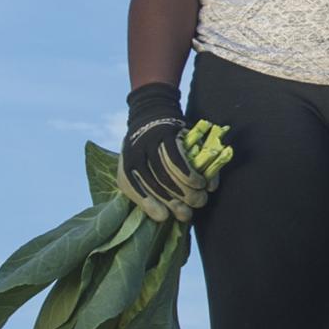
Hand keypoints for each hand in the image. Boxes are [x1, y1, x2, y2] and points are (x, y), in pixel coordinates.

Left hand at [114, 83, 208, 222]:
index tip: (165, 217)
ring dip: (187, 192)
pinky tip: (202, 183)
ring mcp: (151, 144)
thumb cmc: (148, 147)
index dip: (150, 206)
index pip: (136, 189)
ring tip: (200, 200)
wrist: (153, 111)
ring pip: (169, 175)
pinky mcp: (168, 135)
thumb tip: (163, 214)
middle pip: (156, 185)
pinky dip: (192, 175)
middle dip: (175, 203)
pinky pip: (181, 160)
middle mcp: (136, 154)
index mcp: (127, 164)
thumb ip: (146, 186)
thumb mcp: (138, 164)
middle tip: (189, 213)